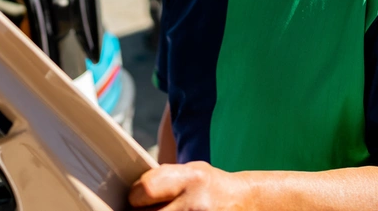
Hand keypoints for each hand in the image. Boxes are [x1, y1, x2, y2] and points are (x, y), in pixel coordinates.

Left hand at [129, 162, 251, 210]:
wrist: (245, 202)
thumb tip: (132, 191)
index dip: (136, 194)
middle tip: (145, 208)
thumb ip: (163, 178)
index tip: (137, 196)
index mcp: (191, 179)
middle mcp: (195, 205)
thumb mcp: (191, 170)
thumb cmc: (210, 186)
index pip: (146, 189)